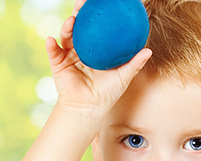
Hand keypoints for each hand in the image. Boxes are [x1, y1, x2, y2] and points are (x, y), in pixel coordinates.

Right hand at [46, 0, 152, 118]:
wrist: (89, 109)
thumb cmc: (108, 93)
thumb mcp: (123, 77)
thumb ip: (134, 63)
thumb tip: (149, 50)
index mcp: (95, 49)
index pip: (95, 27)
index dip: (96, 14)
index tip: (100, 2)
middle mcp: (81, 49)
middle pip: (79, 26)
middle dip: (79, 13)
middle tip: (83, 3)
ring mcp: (68, 55)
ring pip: (66, 36)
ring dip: (67, 27)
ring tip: (70, 21)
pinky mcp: (57, 64)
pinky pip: (53, 52)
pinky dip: (51, 45)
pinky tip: (51, 39)